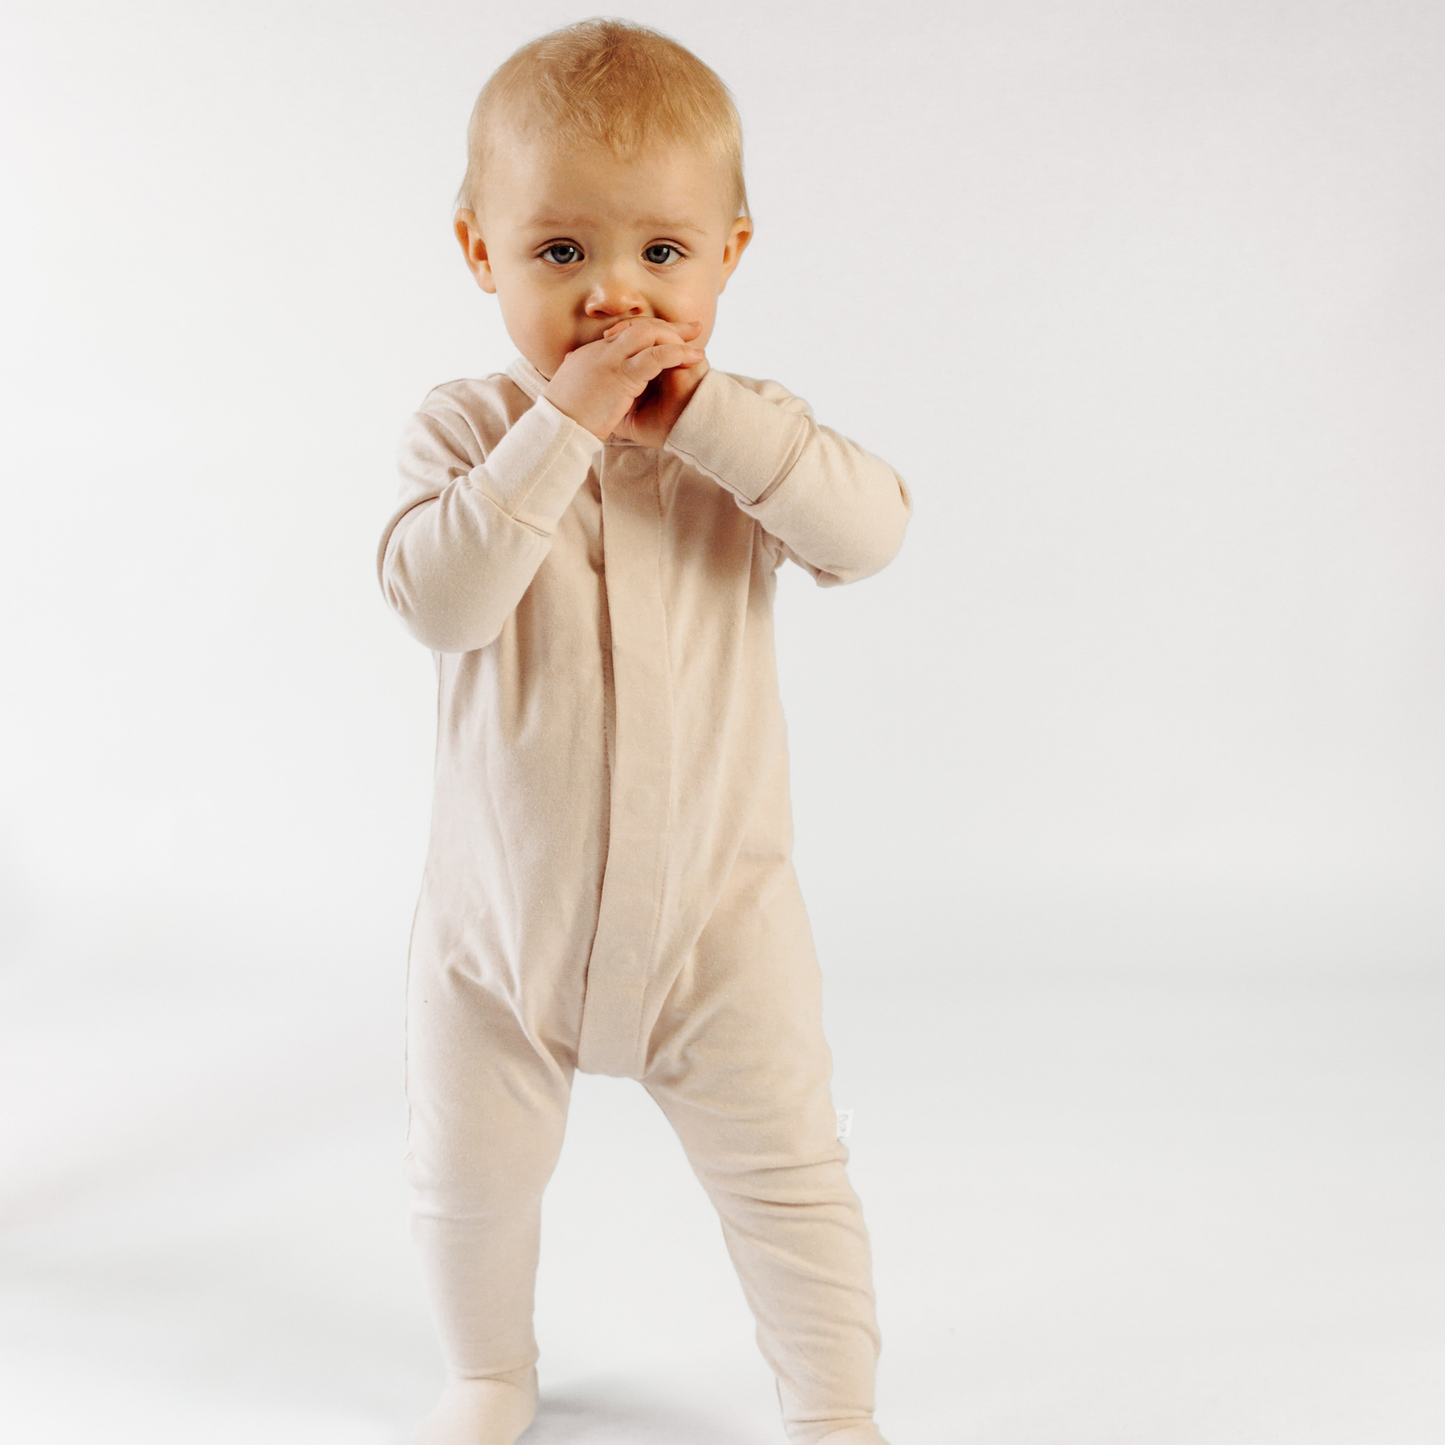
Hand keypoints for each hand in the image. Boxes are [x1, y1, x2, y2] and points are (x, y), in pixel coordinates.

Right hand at [543, 317, 707, 445]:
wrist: (556, 428)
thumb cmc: (562, 417)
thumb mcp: (572, 391)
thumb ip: (583, 378)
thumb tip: (580, 375)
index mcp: (591, 354)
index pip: (625, 333)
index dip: (649, 331)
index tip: (666, 334)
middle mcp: (601, 350)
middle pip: (640, 326)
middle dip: (669, 327)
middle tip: (692, 328)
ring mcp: (611, 360)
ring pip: (648, 334)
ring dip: (674, 338)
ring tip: (696, 346)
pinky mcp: (621, 375)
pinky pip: (654, 357)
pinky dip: (675, 354)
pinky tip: (690, 358)